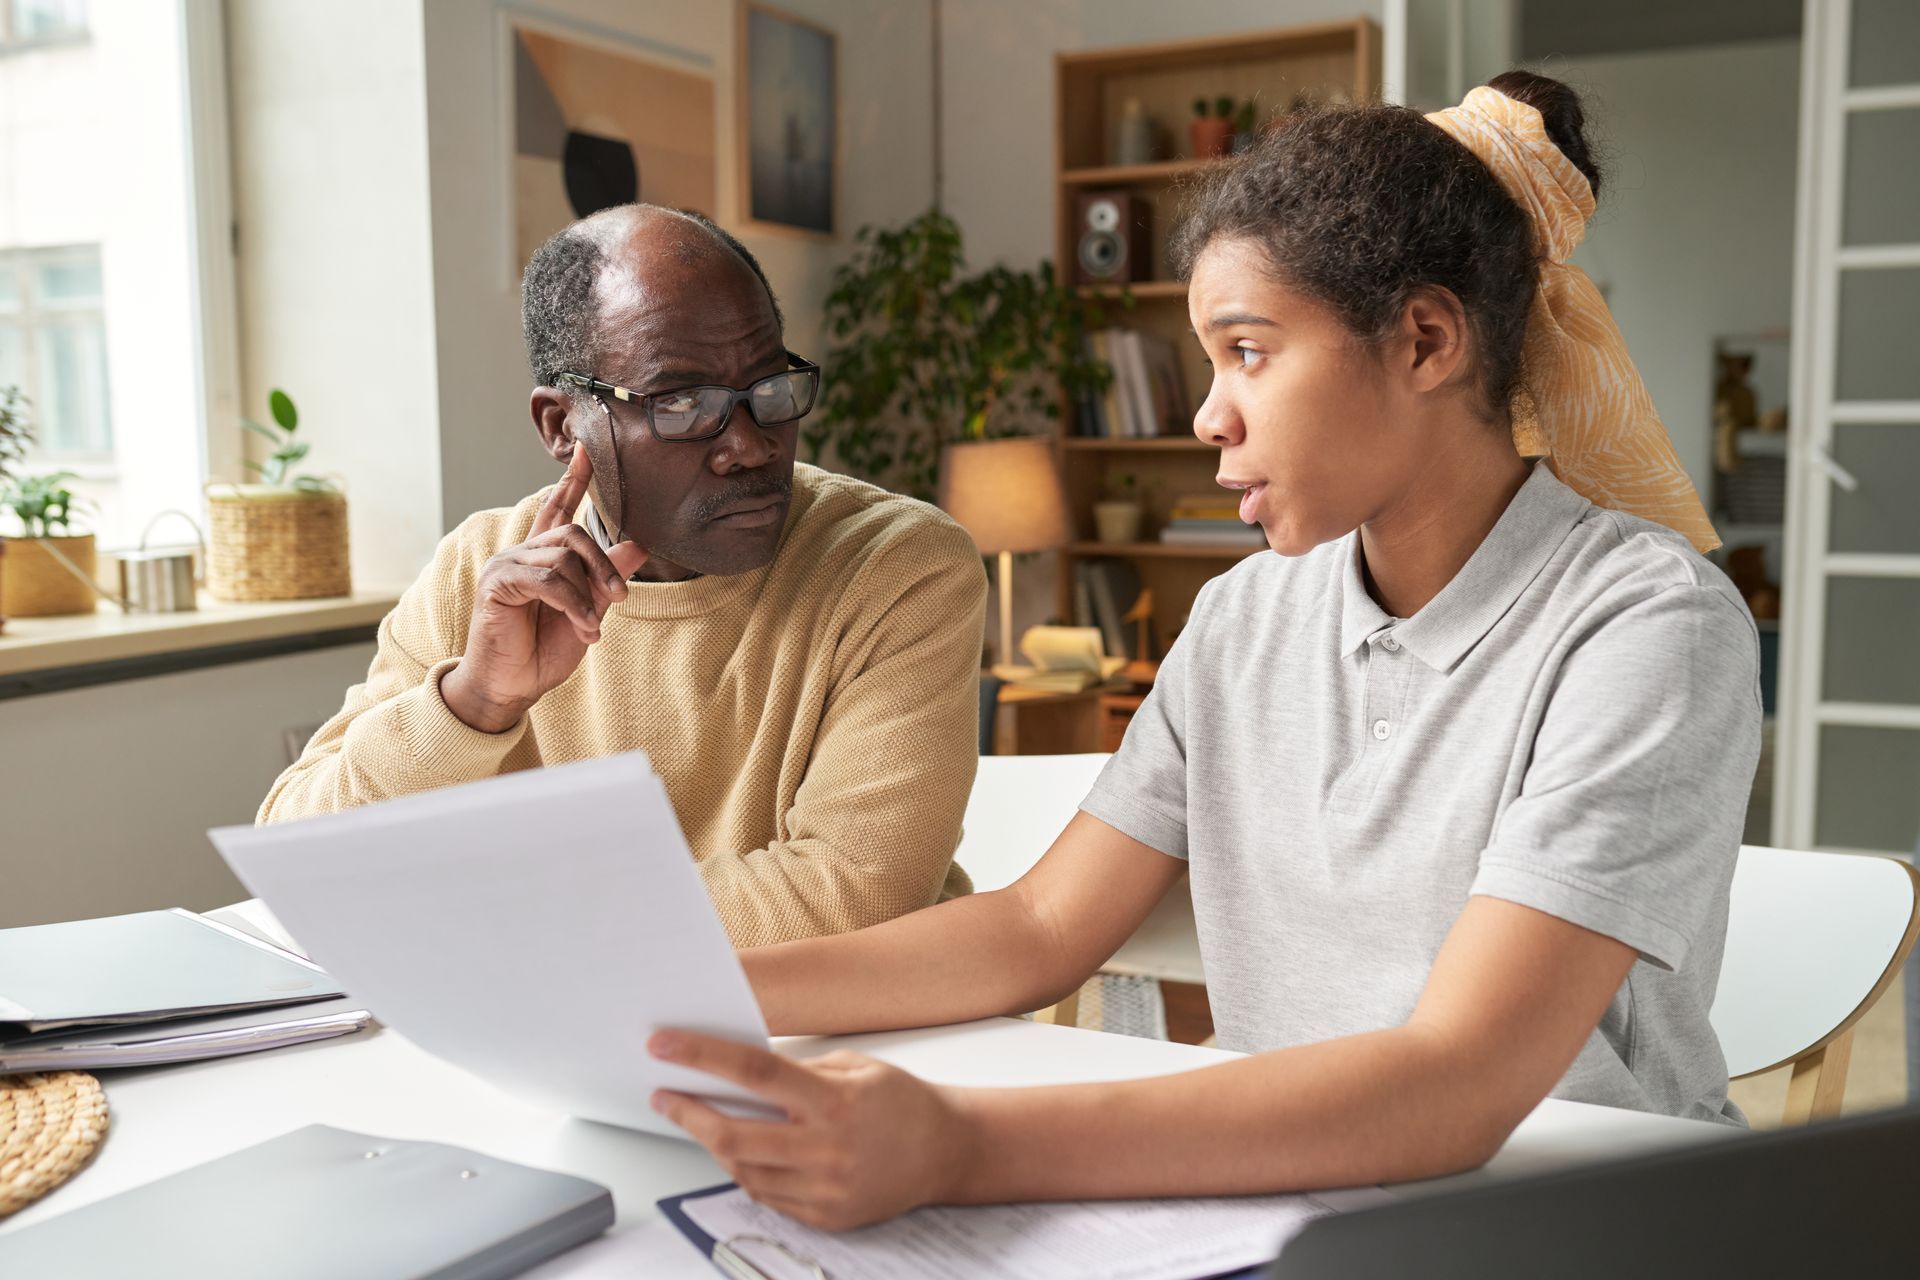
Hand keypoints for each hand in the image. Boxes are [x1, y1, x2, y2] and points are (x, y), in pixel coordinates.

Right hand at [441, 447, 646, 732]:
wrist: (512, 686)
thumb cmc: (542, 650)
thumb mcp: (588, 610)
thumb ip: (607, 576)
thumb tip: (640, 544)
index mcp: (540, 556)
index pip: (557, 508)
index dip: (573, 480)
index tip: (587, 450)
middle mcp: (520, 553)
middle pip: (572, 533)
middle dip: (603, 564)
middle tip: (620, 597)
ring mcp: (505, 565)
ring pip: (563, 558)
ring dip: (587, 596)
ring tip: (592, 627)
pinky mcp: (497, 583)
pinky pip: (547, 580)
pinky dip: (572, 606)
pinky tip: (582, 629)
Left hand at [649, 1030, 975, 1230]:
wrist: (946, 1152)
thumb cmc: (899, 1101)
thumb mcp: (854, 1067)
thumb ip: (798, 1071)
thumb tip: (737, 1071)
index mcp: (833, 1101)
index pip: (753, 1072)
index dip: (701, 1056)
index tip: (662, 1044)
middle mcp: (827, 1149)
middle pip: (734, 1136)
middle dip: (689, 1113)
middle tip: (665, 1096)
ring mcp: (825, 1189)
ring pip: (743, 1171)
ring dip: (715, 1145)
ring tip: (704, 1121)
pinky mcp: (825, 1217)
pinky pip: (767, 1195)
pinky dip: (748, 1171)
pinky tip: (743, 1152)